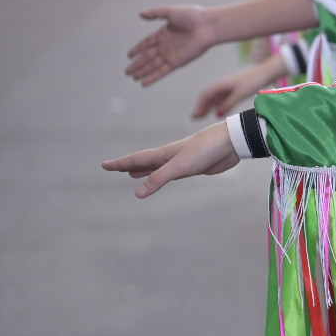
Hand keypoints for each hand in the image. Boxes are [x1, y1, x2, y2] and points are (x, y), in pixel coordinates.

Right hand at [102, 122, 239, 197]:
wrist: (232, 142)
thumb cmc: (206, 150)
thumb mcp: (180, 166)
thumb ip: (159, 178)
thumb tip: (137, 193)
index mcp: (164, 153)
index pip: (136, 159)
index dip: (120, 163)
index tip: (103, 165)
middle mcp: (171, 156)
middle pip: (144, 162)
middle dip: (128, 165)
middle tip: (114, 168)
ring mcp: (183, 160)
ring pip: (158, 167)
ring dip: (145, 170)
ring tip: (133, 173)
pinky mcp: (196, 166)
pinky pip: (174, 172)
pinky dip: (164, 174)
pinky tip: (167, 174)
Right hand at [125, 5, 219, 85]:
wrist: (208, 25)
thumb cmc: (192, 16)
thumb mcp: (170, 12)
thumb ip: (155, 13)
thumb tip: (140, 14)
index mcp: (164, 33)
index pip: (147, 43)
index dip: (138, 49)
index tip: (129, 55)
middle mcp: (167, 45)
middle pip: (148, 57)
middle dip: (137, 64)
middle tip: (127, 71)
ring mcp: (171, 54)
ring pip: (153, 66)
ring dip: (142, 72)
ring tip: (132, 78)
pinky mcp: (177, 62)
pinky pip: (162, 72)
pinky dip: (152, 78)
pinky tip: (143, 83)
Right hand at [192, 54, 290, 118]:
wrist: (266, 72)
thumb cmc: (253, 81)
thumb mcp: (240, 94)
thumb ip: (228, 104)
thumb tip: (216, 115)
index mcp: (221, 84)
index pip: (205, 95)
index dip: (199, 106)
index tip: (195, 116)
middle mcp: (222, 84)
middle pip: (208, 96)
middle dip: (201, 106)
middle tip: (195, 118)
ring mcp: (228, 86)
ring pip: (214, 97)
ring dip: (208, 106)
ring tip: (203, 116)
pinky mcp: (235, 88)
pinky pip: (222, 97)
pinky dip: (217, 104)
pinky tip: (217, 112)